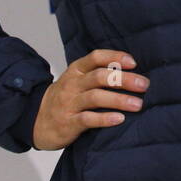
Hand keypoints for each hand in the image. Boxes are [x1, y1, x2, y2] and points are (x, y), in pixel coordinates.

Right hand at [32, 49, 147, 151]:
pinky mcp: (68, 123)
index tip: (133, 62)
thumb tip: (133, 71)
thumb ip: (98, 73)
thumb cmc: (66, 98)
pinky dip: (105, 119)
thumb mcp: (77, 80)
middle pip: (99, 77)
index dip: (115, 57)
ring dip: (119, 100)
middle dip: (124, 79)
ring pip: (95, 98)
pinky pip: (87, 119)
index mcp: (76, 70)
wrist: (36, 120)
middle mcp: (72, 84)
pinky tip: (120, 119)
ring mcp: (69, 104)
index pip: (95, 57)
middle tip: (144, 85)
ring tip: (138, 104)